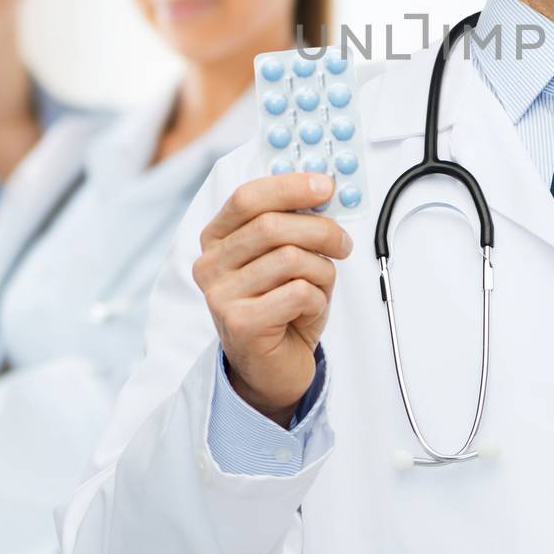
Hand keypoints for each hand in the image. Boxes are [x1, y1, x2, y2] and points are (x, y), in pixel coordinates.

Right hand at [192, 172, 352, 425]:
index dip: (290, 186)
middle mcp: (211, 265)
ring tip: (319, 286)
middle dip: (321, 230)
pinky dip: (317, 299)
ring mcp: (221, 295)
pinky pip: (299, 292)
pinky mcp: (241, 323)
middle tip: (343, 243)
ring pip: (291, 258)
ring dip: (321, 271)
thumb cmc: (282, 306)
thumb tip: (323, 190)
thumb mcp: (286, 256)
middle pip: (274, 225)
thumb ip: (294, 223)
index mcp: (217, 239)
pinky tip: (307, 311)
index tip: (326, 186)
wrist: (271, 368)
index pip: (248, 197)